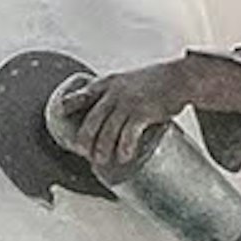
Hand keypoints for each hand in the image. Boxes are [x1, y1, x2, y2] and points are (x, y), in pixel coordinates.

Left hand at [70, 60, 190, 172]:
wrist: (181, 78)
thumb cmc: (158, 82)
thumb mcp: (131, 81)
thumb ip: (118, 95)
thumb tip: (111, 116)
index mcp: (109, 83)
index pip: (84, 94)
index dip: (70, 104)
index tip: (59, 111)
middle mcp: (114, 92)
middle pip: (92, 119)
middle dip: (85, 139)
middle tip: (83, 152)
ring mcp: (127, 102)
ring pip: (107, 131)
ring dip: (102, 149)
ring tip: (101, 161)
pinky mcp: (142, 112)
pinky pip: (128, 134)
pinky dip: (124, 148)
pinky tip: (124, 157)